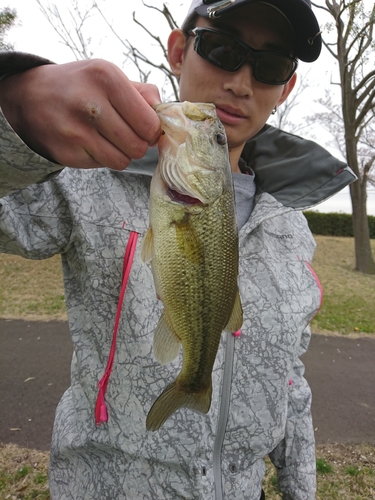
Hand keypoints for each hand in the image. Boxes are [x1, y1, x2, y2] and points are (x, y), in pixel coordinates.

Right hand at [0, 59, 161, 169]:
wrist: (30, 97)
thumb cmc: (79, 87)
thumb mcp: (108, 76)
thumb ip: (142, 94)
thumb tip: (166, 114)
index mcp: (107, 78)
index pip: (150, 123)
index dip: (152, 131)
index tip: (145, 128)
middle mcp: (91, 104)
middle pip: (138, 146)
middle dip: (137, 144)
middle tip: (126, 134)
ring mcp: (77, 131)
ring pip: (123, 161)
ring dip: (121, 154)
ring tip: (109, 139)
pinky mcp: (67, 152)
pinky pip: (103, 165)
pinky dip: (103, 158)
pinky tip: (91, 143)